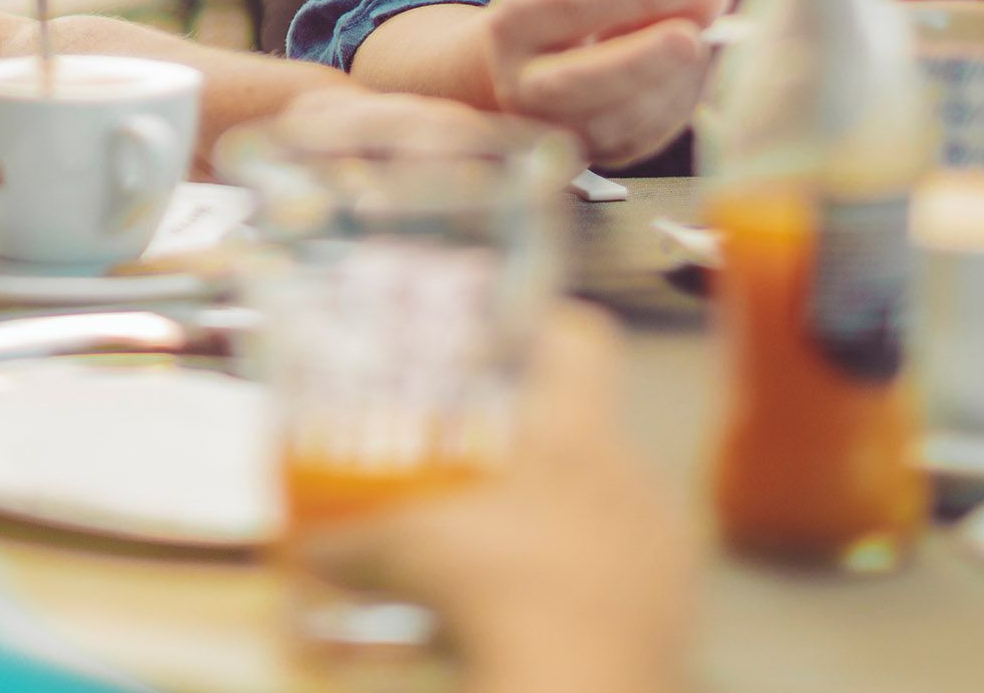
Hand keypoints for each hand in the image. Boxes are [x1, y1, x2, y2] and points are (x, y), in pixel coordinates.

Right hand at [296, 306, 691, 692]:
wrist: (579, 691)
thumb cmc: (497, 592)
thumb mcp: (408, 554)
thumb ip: (357, 541)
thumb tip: (311, 547)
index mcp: (578, 434)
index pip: (581, 341)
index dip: (544, 327)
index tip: (505, 338)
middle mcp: (634, 477)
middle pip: (588, 430)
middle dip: (533, 447)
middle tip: (480, 464)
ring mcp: (663, 548)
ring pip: (608, 508)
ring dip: (558, 522)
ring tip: (503, 551)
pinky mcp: (673, 616)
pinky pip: (623, 579)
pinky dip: (581, 589)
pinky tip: (533, 615)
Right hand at [483, 0, 726, 167]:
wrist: (528, 71)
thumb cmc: (563, 17)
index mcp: (512, 26)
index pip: (571, 7)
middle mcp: (521, 86)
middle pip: (578, 80)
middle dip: (643, 57)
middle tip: (694, 35)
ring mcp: (554, 129)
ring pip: (617, 118)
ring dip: (673, 79)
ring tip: (710, 37)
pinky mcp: (590, 157)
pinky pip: (643, 138)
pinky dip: (679, 103)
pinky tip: (697, 68)